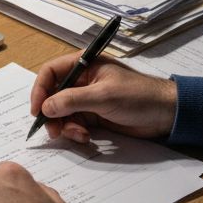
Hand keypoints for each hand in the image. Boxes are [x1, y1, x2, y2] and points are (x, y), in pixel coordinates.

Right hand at [30, 53, 177, 142]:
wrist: (165, 114)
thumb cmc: (139, 96)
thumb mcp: (104, 96)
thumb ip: (73, 100)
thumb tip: (46, 107)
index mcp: (84, 64)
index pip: (51, 72)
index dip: (40, 90)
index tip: (37, 111)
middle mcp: (82, 80)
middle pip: (53, 95)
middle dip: (52, 114)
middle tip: (55, 131)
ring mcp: (87, 99)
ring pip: (62, 113)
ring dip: (65, 126)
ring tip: (79, 135)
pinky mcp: (94, 115)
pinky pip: (74, 123)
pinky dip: (76, 132)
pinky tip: (87, 137)